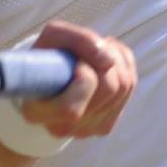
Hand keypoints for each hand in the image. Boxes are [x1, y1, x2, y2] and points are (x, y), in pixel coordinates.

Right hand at [21, 21, 136, 138]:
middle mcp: (61, 128)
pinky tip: (105, 62)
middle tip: (88, 51)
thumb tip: (109, 61)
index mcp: (36, 112)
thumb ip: (78, 41)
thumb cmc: (47, 55)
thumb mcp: (53, 36)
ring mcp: (85, 131)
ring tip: (96, 52)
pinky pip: (130, 87)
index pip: (70, 109)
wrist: (46, 74)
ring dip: (115, 59)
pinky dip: (123, 65)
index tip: (78, 63)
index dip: (83, 80)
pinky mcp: (104, 126)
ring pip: (123, 86)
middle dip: (103, 61)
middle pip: (107, 90)